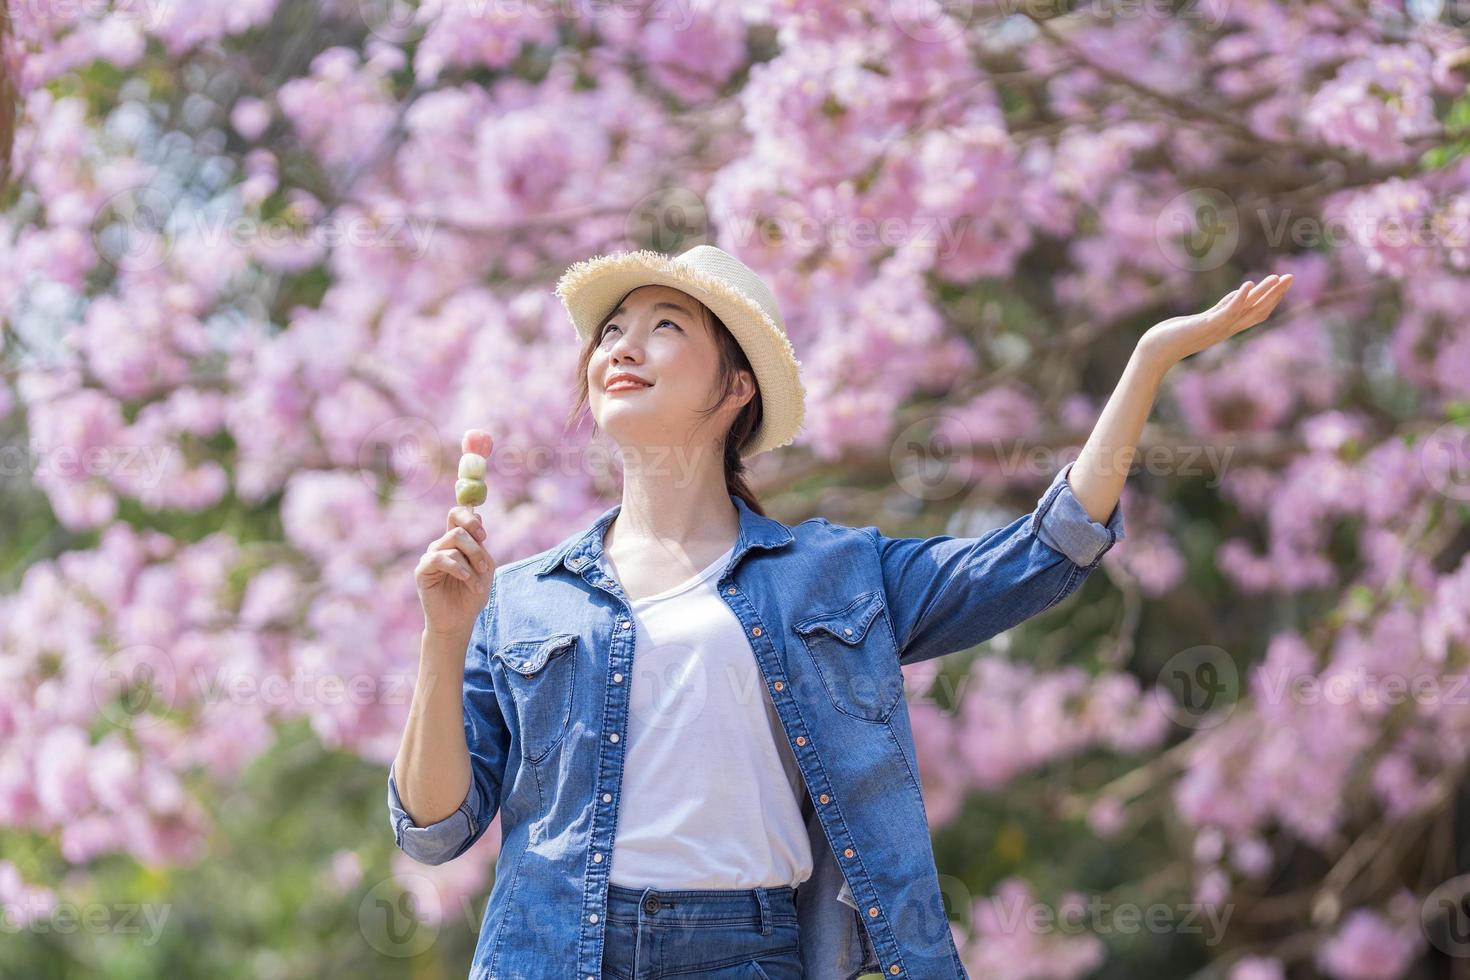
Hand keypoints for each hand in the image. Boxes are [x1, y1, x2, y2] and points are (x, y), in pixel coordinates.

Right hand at [416, 504, 495, 637]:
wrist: (459, 620)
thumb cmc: (472, 594)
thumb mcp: (484, 566)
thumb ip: (479, 543)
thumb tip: (476, 513)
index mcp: (456, 542)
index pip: (456, 515)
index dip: (470, 519)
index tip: (483, 536)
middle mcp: (441, 546)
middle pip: (458, 530)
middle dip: (476, 548)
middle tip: (484, 567)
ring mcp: (430, 557)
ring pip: (453, 545)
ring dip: (471, 564)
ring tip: (477, 584)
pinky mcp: (422, 570)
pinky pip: (440, 558)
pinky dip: (458, 569)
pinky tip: (466, 580)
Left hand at [1138, 274, 1294, 370]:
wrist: (1152, 354)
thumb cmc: (1170, 338)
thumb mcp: (1200, 320)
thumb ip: (1219, 310)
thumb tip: (1237, 296)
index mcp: (1224, 328)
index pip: (1255, 313)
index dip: (1271, 299)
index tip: (1282, 283)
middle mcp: (1224, 330)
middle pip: (1257, 311)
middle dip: (1275, 294)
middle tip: (1291, 277)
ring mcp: (1215, 329)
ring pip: (1246, 311)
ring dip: (1263, 294)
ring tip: (1277, 278)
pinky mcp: (1203, 327)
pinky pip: (1225, 313)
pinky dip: (1238, 300)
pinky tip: (1247, 286)